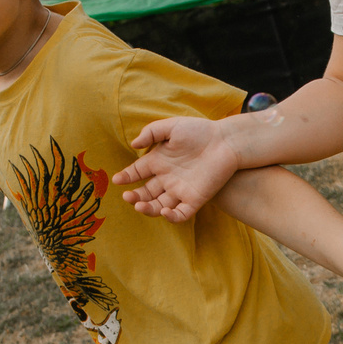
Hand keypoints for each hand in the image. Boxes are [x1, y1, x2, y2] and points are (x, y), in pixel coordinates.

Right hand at [114, 116, 239, 221]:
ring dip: (147, 209)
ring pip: (159, 206)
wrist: (226, 141)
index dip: (126, 177)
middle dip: (134, 197)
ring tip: (139, 206)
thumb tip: (133, 144)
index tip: (117, 180)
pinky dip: (171, 216)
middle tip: (127, 197)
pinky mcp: (195, 199)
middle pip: (145, 193)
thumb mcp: (172, 127)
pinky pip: (180, 213)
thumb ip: (151, 132)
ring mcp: (181, 190)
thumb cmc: (200, 131)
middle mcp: (168, 178)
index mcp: (159, 161)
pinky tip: (165, 211)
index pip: (137, 172)